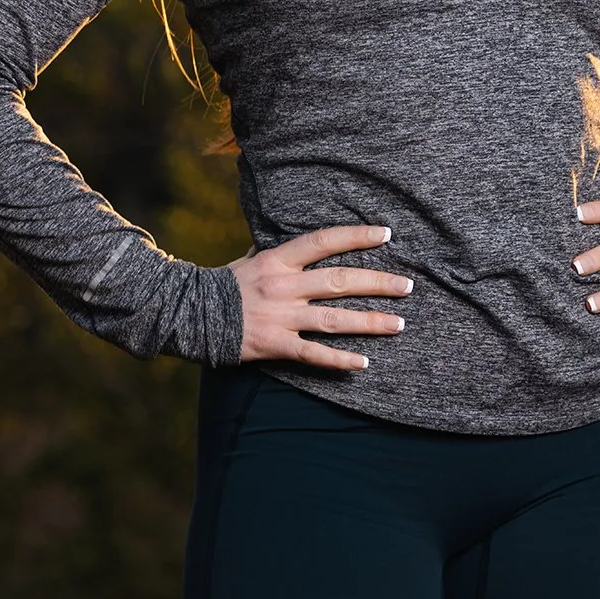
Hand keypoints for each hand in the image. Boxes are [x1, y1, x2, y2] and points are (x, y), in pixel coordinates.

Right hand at [228, 224, 411, 369]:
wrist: (192, 315)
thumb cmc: (227, 283)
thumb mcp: (252, 258)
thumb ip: (281, 251)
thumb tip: (308, 240)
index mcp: (278, 260)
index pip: (323, 242)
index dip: (355, 236)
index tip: (385, 234)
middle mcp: (283, 286)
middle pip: (338, 281)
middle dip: (377, 283)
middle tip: (407, 285)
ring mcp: (281, 317)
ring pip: (333, 319)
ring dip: (369, 322)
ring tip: (399, 324)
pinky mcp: (275, 345)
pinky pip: (313, 354)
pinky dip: (339, 360)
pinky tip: (363, 363)